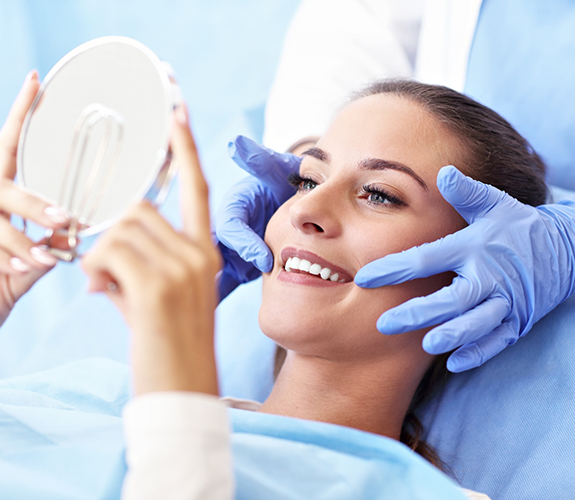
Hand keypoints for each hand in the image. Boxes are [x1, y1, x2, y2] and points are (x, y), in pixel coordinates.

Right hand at [0, 71, 71, 325]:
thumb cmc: (0, 285)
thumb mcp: (25, 263)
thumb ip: (46, 246)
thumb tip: (74, 238)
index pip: (8, 146)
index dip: (20, 114)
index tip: (36, 81)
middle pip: (4, 185)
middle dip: (35, 206)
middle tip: (66, 221)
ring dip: (23, 241)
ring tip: (48, 258)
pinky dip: (10, 259)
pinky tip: (28, 267)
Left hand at [82, 105, 220, 395]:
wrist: (183, 392)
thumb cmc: (170, 346)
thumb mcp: (164, 298)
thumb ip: (140, 262)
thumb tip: (103, 246)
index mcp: (204, 253)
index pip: (196, 187)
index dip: (184, 147)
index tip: (176, 108)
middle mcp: (198, 254)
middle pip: (138, 208)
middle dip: (112, 233)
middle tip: (106, 274)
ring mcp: (182, 267)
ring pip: (119, 228)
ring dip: (101, 256)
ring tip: (108, 290)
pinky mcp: (157, 285)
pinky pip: (108, 251)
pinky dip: (94, 270)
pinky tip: (104, 294)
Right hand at [215, 136, 299, 299]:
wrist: (290, 202)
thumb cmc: (283, 184)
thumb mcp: (275, 171)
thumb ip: (261, 161)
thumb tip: (238, 145)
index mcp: (233, 207)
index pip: (231, 225)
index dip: (244, 242)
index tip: (264, 259)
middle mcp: (226, 229)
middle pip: (213, 250)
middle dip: (217, 272)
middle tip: (225, 293)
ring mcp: (228, 250)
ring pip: (211, 270)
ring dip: (211, 288)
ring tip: (205, 311)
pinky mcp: (234, 267)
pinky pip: (222, 283)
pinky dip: (215, 297)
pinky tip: (207, 318)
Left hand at [355, 165, 574, 371]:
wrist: (565, 249)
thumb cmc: (517, 225)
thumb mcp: (494, 204)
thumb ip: (467, 193)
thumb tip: (443, 172)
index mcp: (474, 247)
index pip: (428, 258)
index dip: (395, 268)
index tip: (364, 278)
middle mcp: (490, 275)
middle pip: (453, 298)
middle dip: (419, 312)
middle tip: (385, 324)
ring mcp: (506, 301)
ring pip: (478, 323)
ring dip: (454, 335)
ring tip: (427, 344)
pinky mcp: (518, 320)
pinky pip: (498, 340)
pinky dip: (479, 352)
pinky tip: (454, 362)